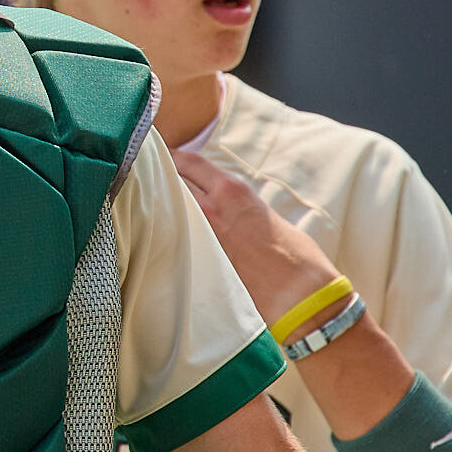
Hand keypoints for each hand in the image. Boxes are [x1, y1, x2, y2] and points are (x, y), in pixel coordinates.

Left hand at [170, 148, 341, 328]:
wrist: (300, 295)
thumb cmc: (296, 256)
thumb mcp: (266, 216)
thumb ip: (239, 205)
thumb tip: (223, 206)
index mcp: (232, 191)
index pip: (190, 162)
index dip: (172, 157)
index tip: (163, 156)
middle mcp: (211, 208)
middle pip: (172, 180)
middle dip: (160, 177)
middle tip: (151, 177)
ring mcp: (201, 235)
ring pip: (167, 207)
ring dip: (161, 202)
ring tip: (154, 202)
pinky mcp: (197, 260)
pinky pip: (174, 236)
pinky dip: (168, 229)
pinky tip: (165, 231)